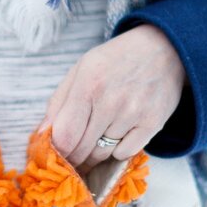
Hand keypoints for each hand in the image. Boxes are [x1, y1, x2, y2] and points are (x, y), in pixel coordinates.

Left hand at [41, 24, 184, 171]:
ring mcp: (133, 114)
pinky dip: (118, 150)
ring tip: (95, 140)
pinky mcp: (152, 124)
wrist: (164, 49)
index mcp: (87, 84)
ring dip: (94, 154)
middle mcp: (111, 101)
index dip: (56, 151)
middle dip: (73, 158)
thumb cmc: (116, 60)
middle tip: (71, 157)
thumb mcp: (81, 69)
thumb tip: (42, 134)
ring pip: (102, 154)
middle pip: (82, 150)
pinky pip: (125, 154)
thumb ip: (58, 102)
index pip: (65, 135)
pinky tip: (118, 134)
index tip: (55, 154)